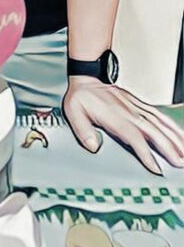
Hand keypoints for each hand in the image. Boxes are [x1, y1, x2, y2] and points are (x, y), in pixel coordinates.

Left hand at [63, 77, 183, 174]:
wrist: (86, 78)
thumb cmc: (80, 97)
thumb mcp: (73, 112)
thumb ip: (82, 130)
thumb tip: (93, 147)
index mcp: (114, 117)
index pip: (134, 137)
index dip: (146, 153)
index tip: (156, 168)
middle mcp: (129, 112)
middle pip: (153, 132)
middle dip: (168, 148)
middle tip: (180, 163)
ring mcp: (136, 108)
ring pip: (160, 124)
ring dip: (174, 138)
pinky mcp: (139, 105)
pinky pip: (159, 115)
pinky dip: (171, 124)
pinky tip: (180, 133)